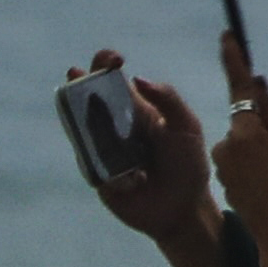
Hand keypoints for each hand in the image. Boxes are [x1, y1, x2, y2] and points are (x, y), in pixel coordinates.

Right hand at [68, 49, 223, 266]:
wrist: (184, 208)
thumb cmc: (188, 163)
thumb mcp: (187, 127)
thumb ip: (168, 99)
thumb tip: (137, 78)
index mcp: (135, 107)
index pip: (113, 77)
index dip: (106, 62)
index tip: (114, 59)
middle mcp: (113, 124)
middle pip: (87, 96)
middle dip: (80, 81)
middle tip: (78, 73)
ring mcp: (101, 148)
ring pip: (79, 126)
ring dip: (79, 116)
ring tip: (78, 105)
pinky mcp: (96, 173)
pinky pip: (90, 163)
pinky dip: (111, 169)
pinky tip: (136, 181)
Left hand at [212, 32, 267, 266]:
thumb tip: (258, 85)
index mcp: (245, 130)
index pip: (238, 87)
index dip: (233, 60)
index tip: (226, 37)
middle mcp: (226, 144)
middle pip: (246, 121)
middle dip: (264, 128)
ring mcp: (222, 166)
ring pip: (244, 144)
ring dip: (262, 151)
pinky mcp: (225, 184)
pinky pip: (241, 164)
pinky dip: (257, 169)